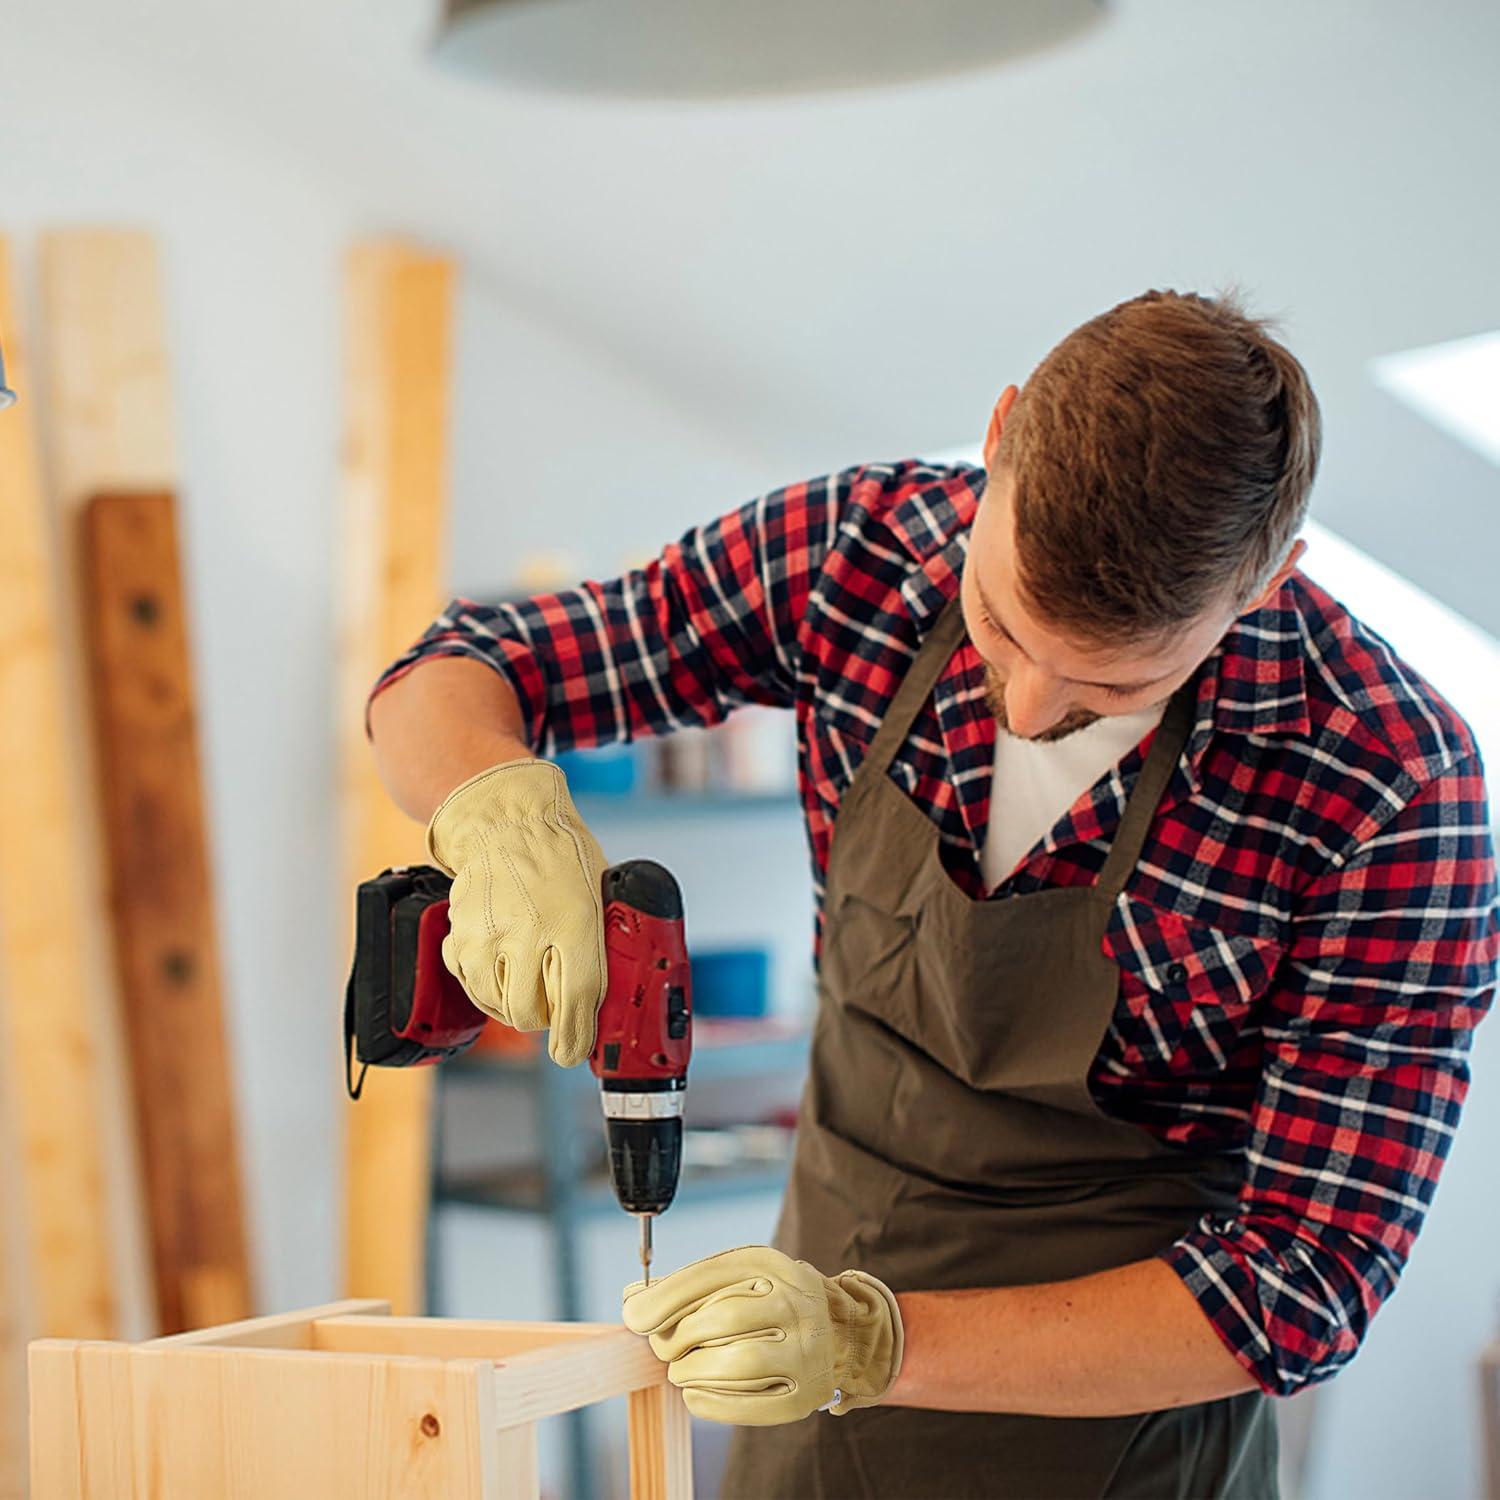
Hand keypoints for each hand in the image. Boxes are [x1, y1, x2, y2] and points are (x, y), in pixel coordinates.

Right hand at [425, 757, 607, 1066]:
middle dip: (547, 1021)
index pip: (576, 1001)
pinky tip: (504, 969)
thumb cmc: (562, 856)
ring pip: (500, 1007)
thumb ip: (602, 947)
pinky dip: (490, 990)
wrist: (507, 823)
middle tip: (555, 1007)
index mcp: (575, 921)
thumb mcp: (601, 897)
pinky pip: (474, 989)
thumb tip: (612, 998)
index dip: (575, 1038)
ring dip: (517, 1006)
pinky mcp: (461, 939)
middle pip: (532, 1014)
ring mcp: (489, 937)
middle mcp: (530, 932)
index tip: (574, 1051)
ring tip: (529, 982)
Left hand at [621, 1245, 902, 1425]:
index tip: (634, 1315)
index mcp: (772, 1266)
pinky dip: (709, 1402)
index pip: (710, 1276)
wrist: (841, 1332)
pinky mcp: (804, 1396)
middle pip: (719, 1321)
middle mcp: (793, 1304)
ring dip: (691, 1371)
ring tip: (680, 1369)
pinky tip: (694, 1393)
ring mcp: (804, 1352)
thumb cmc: (773, 1300)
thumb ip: (688, 1286)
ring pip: (734, 1364)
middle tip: (662, 1345)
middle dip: (677, 1337)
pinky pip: (747, 1406)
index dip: (664, 1298)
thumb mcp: (739, 1276)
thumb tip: (633, 1298)